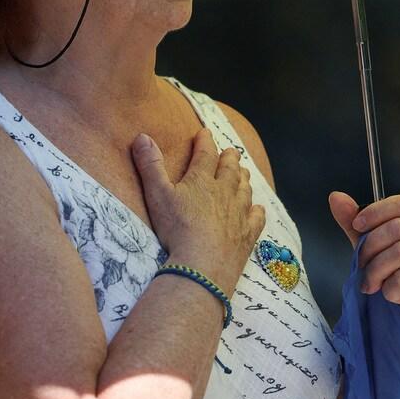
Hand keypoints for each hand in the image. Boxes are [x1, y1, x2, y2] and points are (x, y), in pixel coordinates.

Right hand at [134, 128, 264, 295]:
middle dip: (230, 158)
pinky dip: (257, 211)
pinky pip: (256, 218)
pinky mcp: (247, 235)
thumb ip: (150, 166)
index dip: (205, 142)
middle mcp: (225, 193)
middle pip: (230, 170)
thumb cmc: (177, 229)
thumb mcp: (157, 195)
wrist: (202, 266)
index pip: (205, 154)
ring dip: (244, 179)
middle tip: (232, 151)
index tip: (205, 133)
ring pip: (245, 190)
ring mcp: (239, 214)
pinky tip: (257, 209)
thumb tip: (142, 137)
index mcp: (202, 181)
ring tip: (244, 173)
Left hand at [328, 191, 399, 304]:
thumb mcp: (370, 244)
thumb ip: (353, 222)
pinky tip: (393, 295)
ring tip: (372, 284)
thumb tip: (336, 197)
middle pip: (398, 228)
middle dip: (370, 248)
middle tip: (361, 265)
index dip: (377, 211)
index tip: (357, 225)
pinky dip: (391, 290)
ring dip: (377, 271)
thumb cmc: (393, 271)